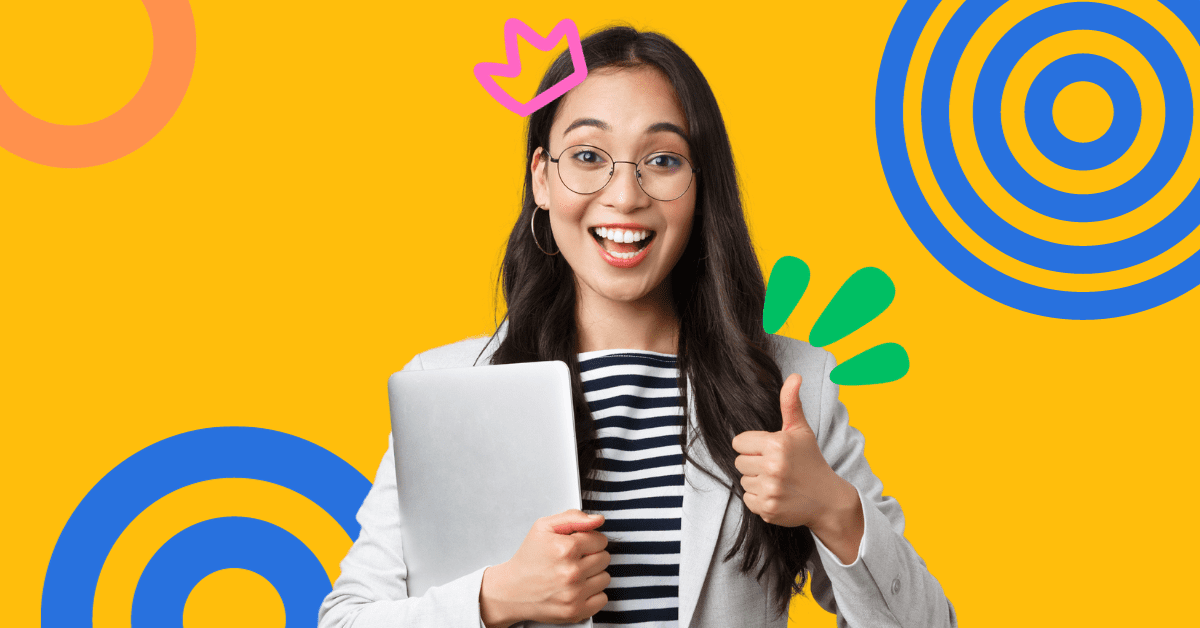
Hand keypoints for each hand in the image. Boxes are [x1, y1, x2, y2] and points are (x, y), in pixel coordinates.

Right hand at [479, 509, 610, 626]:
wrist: (511, 590)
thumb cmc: (528, 558)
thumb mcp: (544, 527)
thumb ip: (573, 517)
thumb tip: (598, 520)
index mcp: (566, 549)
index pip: (600, 540)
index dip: (590, 540)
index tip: (577, 545)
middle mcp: (571, 572)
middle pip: (605, 558)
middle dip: (592, 556)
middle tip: (574, 560)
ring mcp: (574, 594)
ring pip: (605, 578)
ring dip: (593, 575)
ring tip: (574, 574)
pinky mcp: (574, 612)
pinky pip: (602, 599)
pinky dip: (593, 594)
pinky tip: (577, 589)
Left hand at [732, 373, 846, 529]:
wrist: (827, 500)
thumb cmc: (811, 461)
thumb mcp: (801, 430)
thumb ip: (790, 403)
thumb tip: (794, 376)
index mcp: (777, 444)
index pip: (739, 442)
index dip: (752, 445)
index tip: (769, 450)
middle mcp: (772, 467)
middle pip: (739, 462)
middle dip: (754, 463)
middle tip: (775, 467)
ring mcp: (770, 490)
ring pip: (743, 480)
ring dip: (756, 481)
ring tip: (778, 480)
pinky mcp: (767, 509)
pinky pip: (747, 499)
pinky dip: (759, 498)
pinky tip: (777, 494)